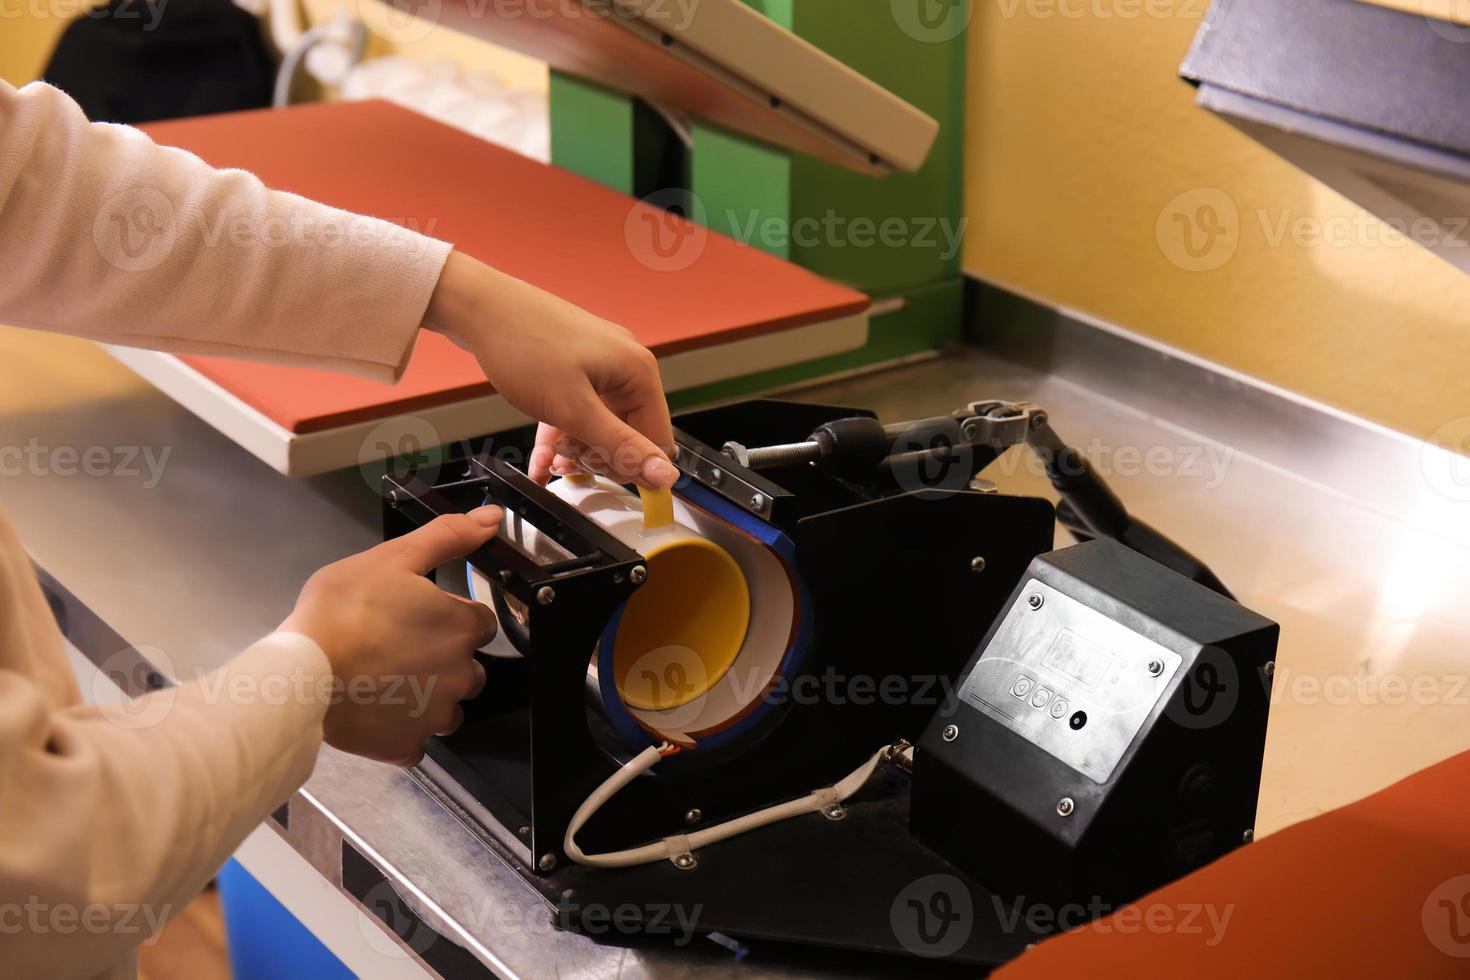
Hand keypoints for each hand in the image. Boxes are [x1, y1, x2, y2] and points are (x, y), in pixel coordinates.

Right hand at [280, 506, 502, 765]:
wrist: (299, 674)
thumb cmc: (341, 612)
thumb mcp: (393, 558)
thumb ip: (448, 536)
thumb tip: (491, 518)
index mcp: (462, 626)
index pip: (481, 621)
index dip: (451, 617)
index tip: (420, 618)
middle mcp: (462, 674)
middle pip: (469, 667)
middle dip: (442, 659)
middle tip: (396, 648)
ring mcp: (436, 715)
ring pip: (448, 708)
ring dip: (426, 697)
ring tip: (384, 681)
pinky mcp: (408, 745)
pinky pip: (415, 741)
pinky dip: (400, 730)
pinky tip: (374, 710)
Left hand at [424, 251, 676, 487]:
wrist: (478, 307)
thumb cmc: (524, 345)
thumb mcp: (574, 409)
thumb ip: (620, 445)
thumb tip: (665, 475)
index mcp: (638, 372)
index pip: (657, 439)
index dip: (633, 467)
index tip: (602, 480)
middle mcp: (625, 365)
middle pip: (628, 434)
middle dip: (598, 456)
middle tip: (567, 462)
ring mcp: (599, 365)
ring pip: (600, 425)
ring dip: (576, 449)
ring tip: (549, 457)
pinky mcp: (575, 366)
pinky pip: (578, 411)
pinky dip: (562, 433)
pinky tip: (541, 454)